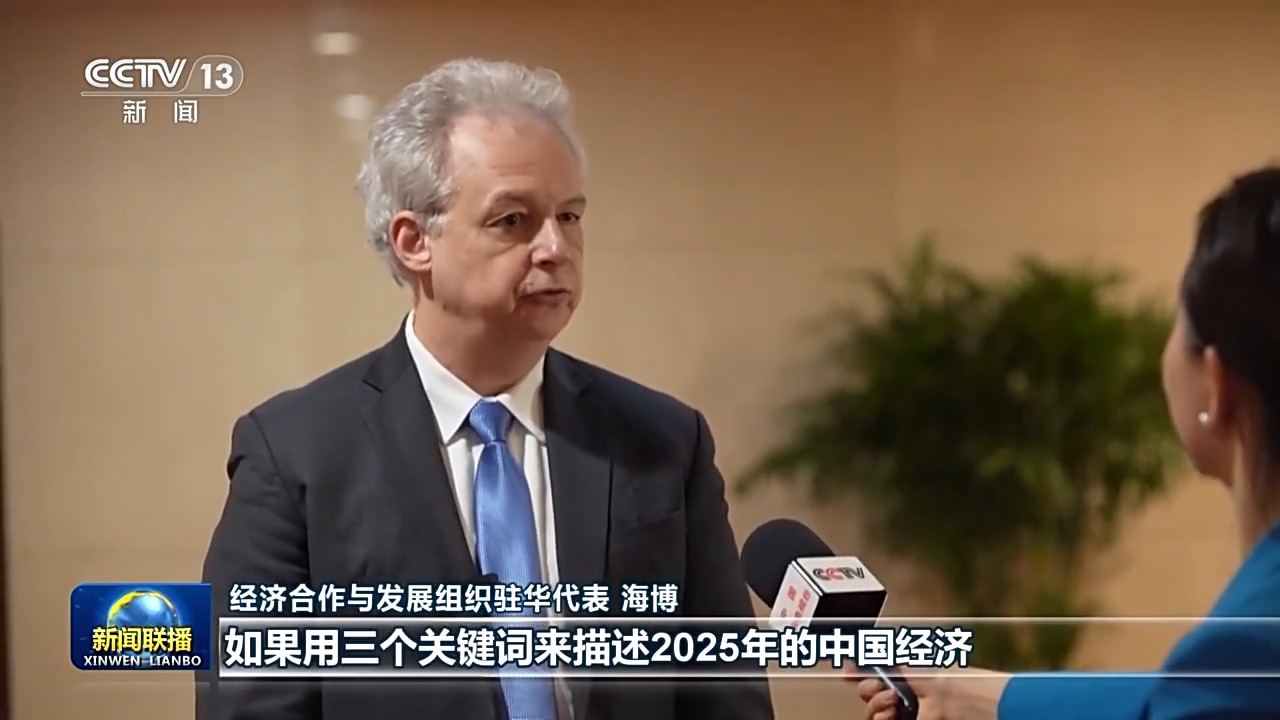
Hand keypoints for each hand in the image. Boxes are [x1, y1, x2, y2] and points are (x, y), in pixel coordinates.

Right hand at [845, 665, 1008, 719]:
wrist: (969, 702)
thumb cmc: (949, 679)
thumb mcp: (915, 661)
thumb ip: (887, 657)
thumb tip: (861, 651)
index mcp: (905, 675)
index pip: (874, 671)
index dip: (859, 670)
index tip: (849, 668)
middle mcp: (903, 694)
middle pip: (868, 694)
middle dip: (866, 688)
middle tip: (878, 685)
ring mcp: (905, 713)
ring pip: (872, 713)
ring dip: (874, 705)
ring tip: (891, 701)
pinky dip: (880, 718)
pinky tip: (890, 713)